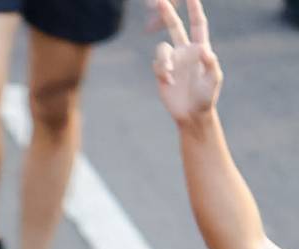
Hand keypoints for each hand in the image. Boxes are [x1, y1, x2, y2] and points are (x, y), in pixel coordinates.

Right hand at [151, 0, 220, 121]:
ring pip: (162, 49)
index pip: (197, 24)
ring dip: (164, 60)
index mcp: (199, 48)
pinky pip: (157, 65)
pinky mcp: (162, 73)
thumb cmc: (206, 97)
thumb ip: (210, 63)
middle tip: (160, 0)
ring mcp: (173, 62)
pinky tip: (169, 83)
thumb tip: (202, 49)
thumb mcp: (213, 79)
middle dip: (167, 13)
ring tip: (169, 75)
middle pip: (175, 27)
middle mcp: (185, 51)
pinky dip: (162, 72)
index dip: (195, 8)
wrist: (192, 115)